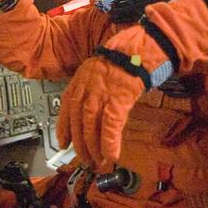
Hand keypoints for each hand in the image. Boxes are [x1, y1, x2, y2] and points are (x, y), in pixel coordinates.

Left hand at [55, 25, 170, 169]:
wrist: (145, 45)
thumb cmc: (128, 56)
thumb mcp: (104, 68)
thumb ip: (96, 87)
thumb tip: (98, 111)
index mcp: (82, 78)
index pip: (66, 106)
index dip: (63, 128)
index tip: (63, 143)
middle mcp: (87, 86)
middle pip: (78, 121)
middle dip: (80, 144)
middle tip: (85, 160)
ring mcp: (102, 92)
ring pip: (91, 126)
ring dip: (93, 148)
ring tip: (98, 162)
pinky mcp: (119, 98)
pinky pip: (110, 125)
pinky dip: (109, 142)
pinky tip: (110, 155)